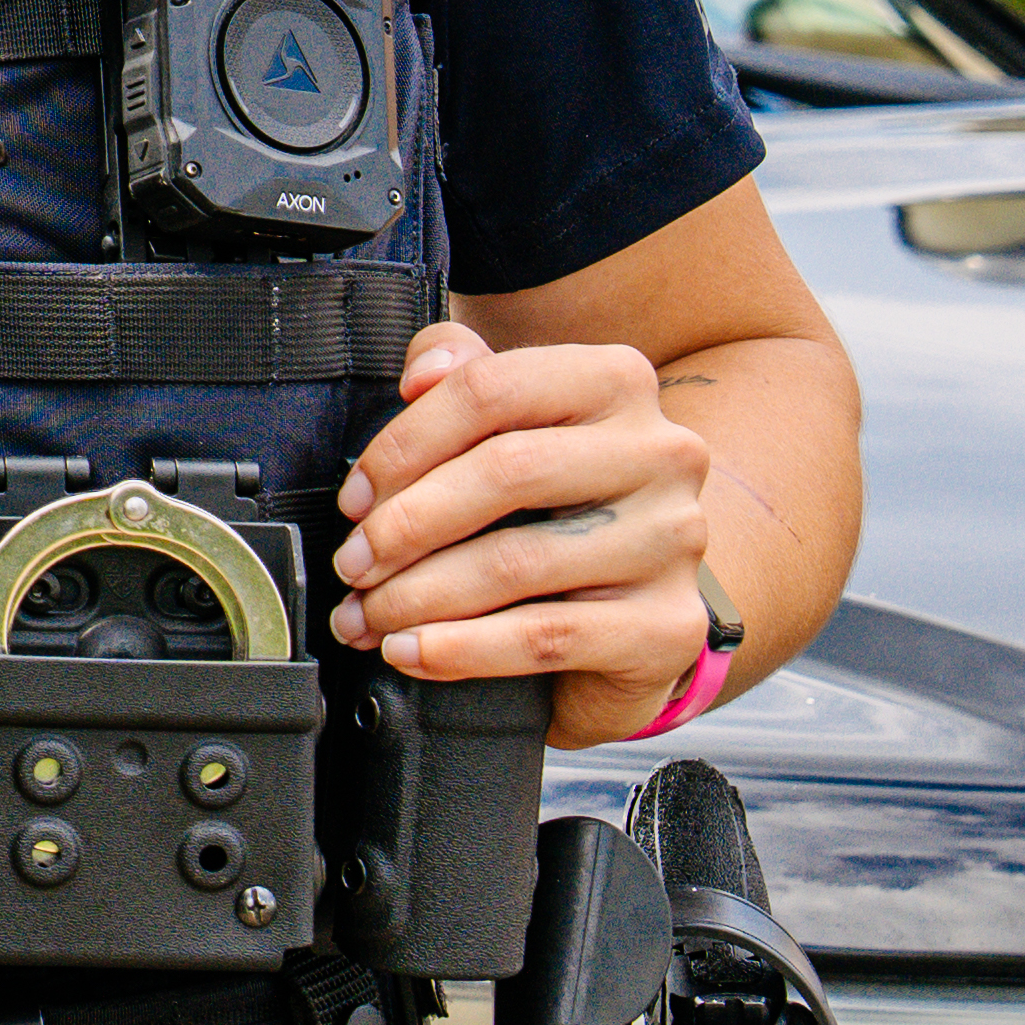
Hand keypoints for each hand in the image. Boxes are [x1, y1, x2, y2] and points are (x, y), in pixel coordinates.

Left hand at [333, 323, 717, 746]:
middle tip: (352, 565)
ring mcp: (673, 542)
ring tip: (367, 616)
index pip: (491, 388)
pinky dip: (461, 650)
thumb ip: (466, 371)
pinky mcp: (669, 625)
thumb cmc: (558, 504)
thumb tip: (423, 374)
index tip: (355, 498)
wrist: (638, 605)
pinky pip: (546, 637)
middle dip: (405, 525)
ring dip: (417, 596)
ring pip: (516, 562)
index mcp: (617, 382)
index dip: (404, 444)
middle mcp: (662, 453)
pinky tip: (412, 653)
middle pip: (505, 472)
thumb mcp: (511, 424)